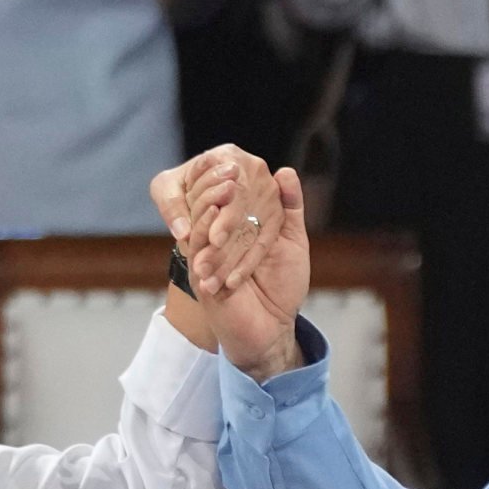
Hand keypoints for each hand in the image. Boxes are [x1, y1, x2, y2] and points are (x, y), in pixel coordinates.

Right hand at [154, 147, 309, 378]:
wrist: (273, 329)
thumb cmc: (282, 287)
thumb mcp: (291, 242)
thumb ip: (289, 209)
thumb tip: (285, 171)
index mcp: (233, 226)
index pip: (224, 192)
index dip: (229, 175)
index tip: (239, 158)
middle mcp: (215, 239)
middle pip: (207, 201)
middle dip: (217, 182)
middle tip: (231, 165)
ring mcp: (206, 255)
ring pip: (199, 219)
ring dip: (211, 200)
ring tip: (226, 184)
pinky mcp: (201, 274)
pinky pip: (197, 245)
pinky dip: (206, 226)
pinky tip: (215, 212)